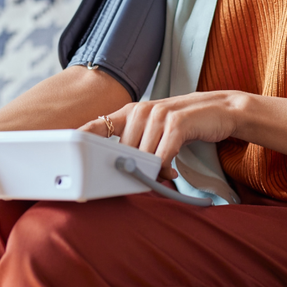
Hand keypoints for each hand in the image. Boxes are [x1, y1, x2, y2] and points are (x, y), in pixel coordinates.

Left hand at [80, 91, 240, 179]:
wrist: (219, 110)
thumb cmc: (183, 124)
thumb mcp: (155, 129)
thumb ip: (136, 144)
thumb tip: (117, 170)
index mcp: (130, 112)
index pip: (98, 124)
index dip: (81, 138)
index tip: (67, 152)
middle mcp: (141, 110)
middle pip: (122, 150)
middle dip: (132, 169)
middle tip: (146, 177)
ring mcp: (159, 115)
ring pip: (142, 155)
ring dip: (151, 171)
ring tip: (164, 174)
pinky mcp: (177, 123)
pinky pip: (162, 156)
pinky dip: (165, 169)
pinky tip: (171, 172)